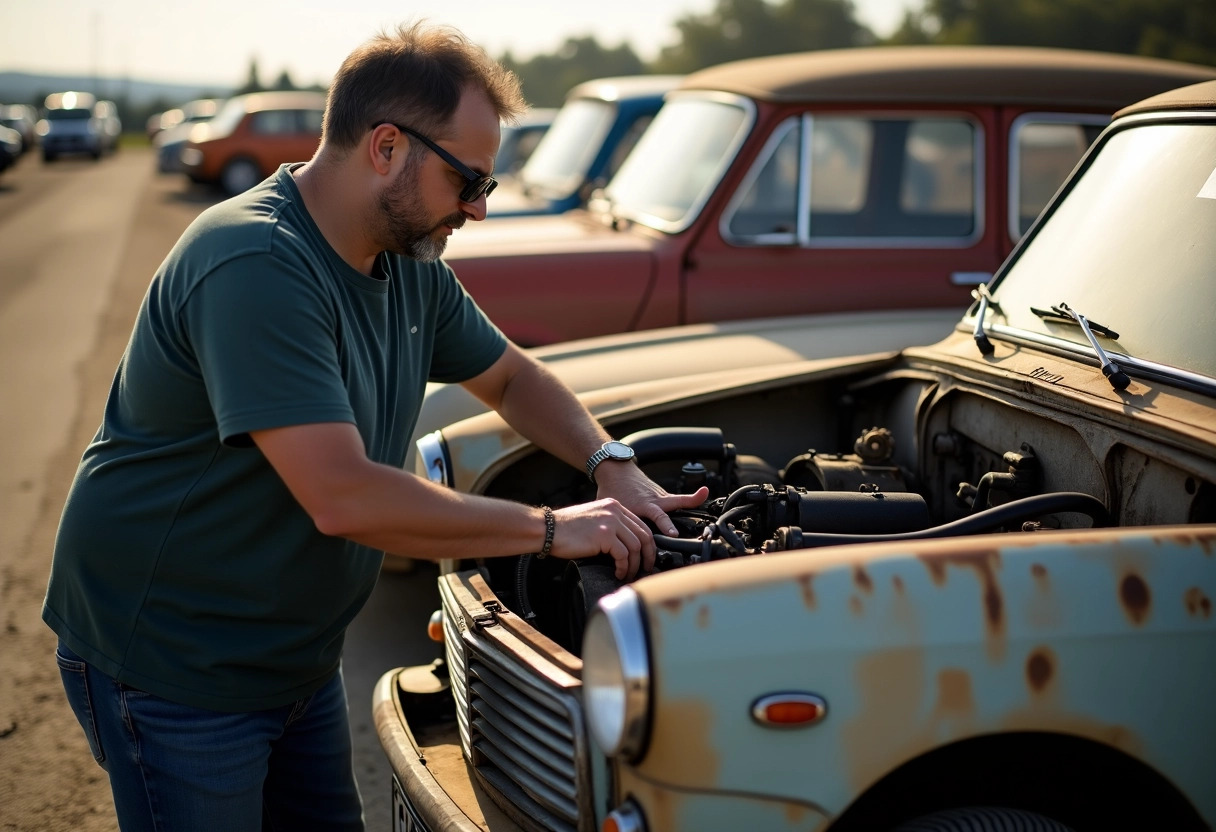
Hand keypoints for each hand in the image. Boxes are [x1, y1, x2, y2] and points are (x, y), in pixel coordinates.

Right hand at [550, 499, 654, 579]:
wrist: (548, 529)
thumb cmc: (566, 529)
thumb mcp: (593, 519)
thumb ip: (610, 526)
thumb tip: (625, 546)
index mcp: (614, 506)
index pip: (641, 524)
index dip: (648, 543)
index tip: (647, 556)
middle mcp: (615, 511)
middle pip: (643, 535)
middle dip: (648, 555)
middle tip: (646, 568)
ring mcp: (610, 522)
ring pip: (635, 547)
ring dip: (635, 565)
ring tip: (629, 574)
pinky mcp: (604, 536)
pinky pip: (623, 555)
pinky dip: (623, 567)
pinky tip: (619, 573)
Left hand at [592, 462, 708, 537]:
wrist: (615, 470)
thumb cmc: (612, 490)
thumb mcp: (611, 510)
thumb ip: (618, 526)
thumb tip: (617, 547)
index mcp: (643, 504)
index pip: (657, 516)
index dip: (666, 525)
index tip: (674, 534)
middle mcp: (654, 499)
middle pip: (675, 501)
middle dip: (688, 501)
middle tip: (701, 498)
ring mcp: (660, 495)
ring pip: (678, 500)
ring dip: (692, 499)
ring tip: (705, 495)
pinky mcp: (663, 494)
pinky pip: (677, 499)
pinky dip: (689, 499)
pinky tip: (702, 495)